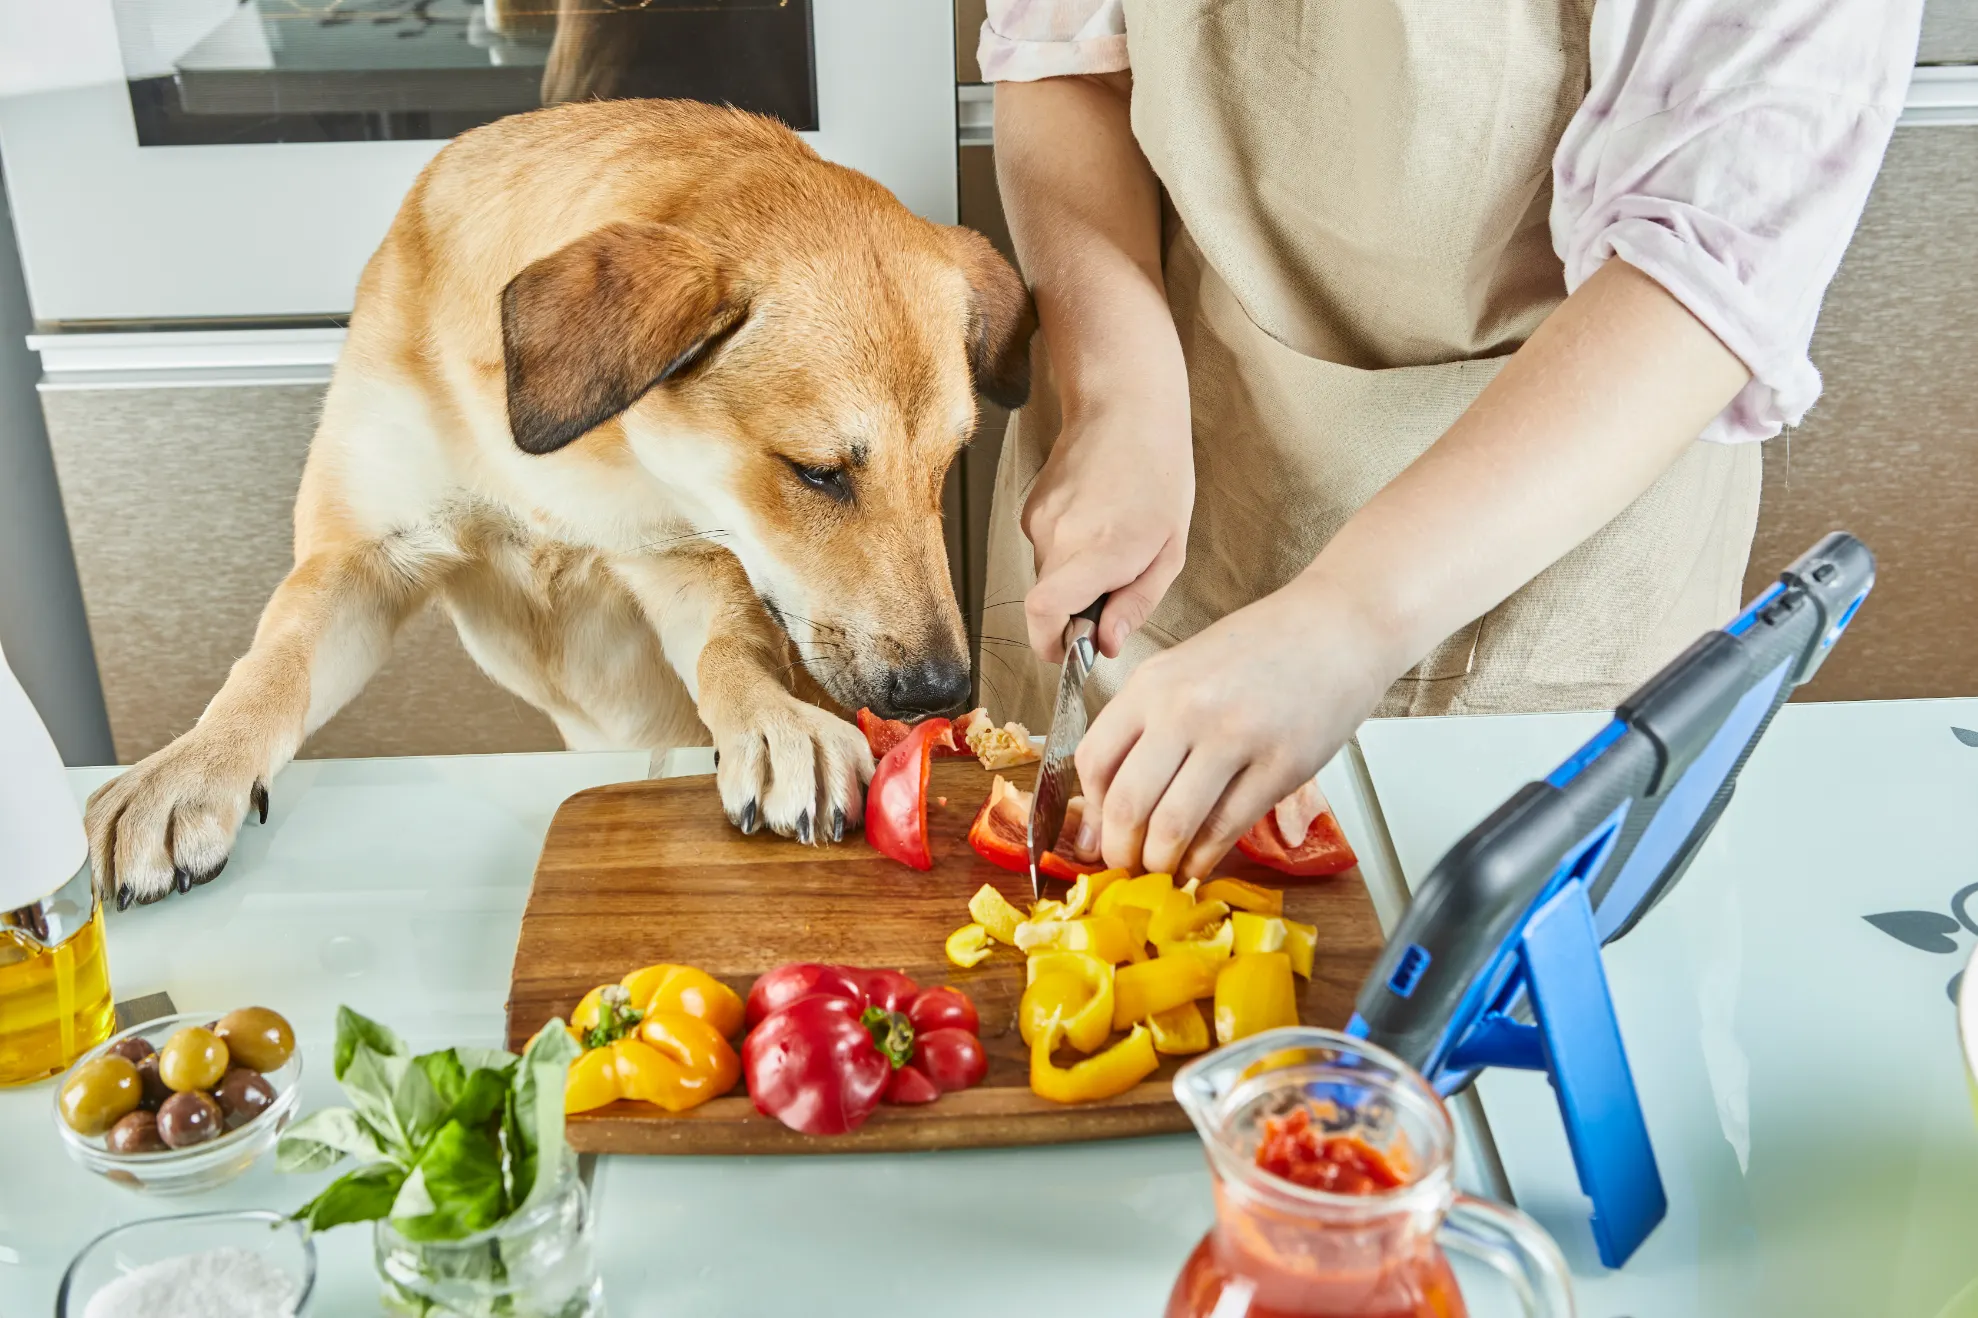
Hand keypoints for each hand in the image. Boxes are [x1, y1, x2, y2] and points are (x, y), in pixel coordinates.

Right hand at [1022, 394, 1192, 661]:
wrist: (1125, 407)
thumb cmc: (1160, 473)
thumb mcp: (1170, 550)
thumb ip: (1136, 604)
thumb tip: (1104, 644)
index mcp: (1101, 551)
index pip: (1043, 612)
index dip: (1048, 644)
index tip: (1066, 653)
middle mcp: (1061, 537)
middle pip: (1049, 603)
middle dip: (1076, 610)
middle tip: (1115, 586)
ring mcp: (1040, 521)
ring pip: (1050, 575)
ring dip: (1076, 575)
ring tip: (1113, 538)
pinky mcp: (1031, 509)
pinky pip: (1046, 548)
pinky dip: (1068, 549)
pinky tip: (1096, 517)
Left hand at [1071, 572, 1393, 876]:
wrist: (1337, 625)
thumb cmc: (1261, 647)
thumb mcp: (1184, 669)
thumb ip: (1144, 723)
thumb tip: (1109, 797)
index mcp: (1152, 683)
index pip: (1094, 760)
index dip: (1092, 810)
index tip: (1101, 830)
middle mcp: (1185, 708)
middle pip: (1128, 803)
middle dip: (1120, 850)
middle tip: (1127, 867)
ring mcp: (1235, 736)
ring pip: (1173, 825)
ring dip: (1161, 862)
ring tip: (1163, 871)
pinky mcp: (1283, 764)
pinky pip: (1227, 827)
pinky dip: (1205, 858)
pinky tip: (1200, 864)